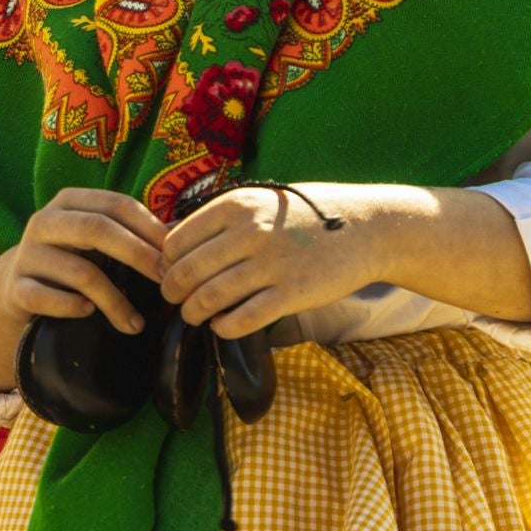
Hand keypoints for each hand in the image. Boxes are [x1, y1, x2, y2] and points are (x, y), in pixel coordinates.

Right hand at [0, 187, 166, 336]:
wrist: (16, 288)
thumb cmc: (69, 260)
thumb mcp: (95, 240)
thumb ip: (132, 233)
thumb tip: (181, 233)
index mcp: (68, 202)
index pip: (116, 204)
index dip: (149, 228)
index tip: (175, 256)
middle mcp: (44, 221)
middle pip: (97, 229)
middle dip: (138, 255)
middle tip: (165, 282)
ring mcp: (27, 255)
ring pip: (81, 272)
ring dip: (115, 301)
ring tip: (135, 324)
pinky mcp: (15, 288)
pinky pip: (49, 298)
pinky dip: (73, 308)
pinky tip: (89, 315)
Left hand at [161, 183, 368, 335]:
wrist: (365, 228)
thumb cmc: (303, 216)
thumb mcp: (258, 203)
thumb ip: (217, 220)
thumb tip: (167, 241)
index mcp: (235, 206)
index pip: (176, 241)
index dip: (166, 263)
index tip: (170, 273)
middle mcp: (249, 232)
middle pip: (186, 272)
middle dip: (173, 292)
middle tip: (174, 299)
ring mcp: (271, 264)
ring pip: (209, 298)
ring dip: (193, 312)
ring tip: (194, 315)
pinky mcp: (293, 293)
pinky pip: (243, 319)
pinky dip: (224, 327)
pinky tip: (222, 325)